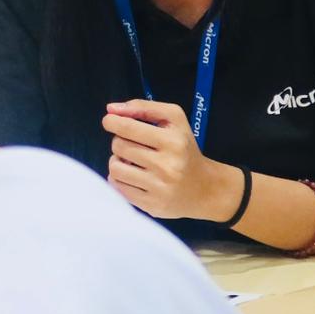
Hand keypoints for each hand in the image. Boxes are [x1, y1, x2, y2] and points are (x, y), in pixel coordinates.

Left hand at [101, 102, 239, 221]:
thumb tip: (111, 109)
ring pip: (115, 168)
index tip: (109, 121)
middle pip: (119, 146)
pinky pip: (118, 187)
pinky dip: (119, 179)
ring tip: (130, 161)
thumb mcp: (174, 120)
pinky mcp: (151, 205)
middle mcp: (167, 165)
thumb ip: (144, 108)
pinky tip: (132, 175)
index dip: (113, 122)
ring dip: (117, 161)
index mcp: (173, 141)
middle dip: (119, 141)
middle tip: (131, 144)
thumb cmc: (185, 149)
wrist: (205, 188)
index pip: (129, 128)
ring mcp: (159, 188)